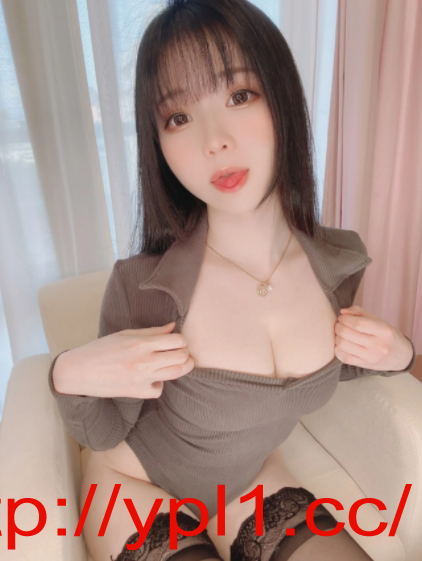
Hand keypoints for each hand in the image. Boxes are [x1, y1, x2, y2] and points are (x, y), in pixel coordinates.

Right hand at [52, 321, 194, 398]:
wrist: (80, 371)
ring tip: (176, 363)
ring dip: (181, 367)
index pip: (177, 340)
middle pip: (181, 358)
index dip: (181, 340)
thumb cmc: (101, 349)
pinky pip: (159, 389)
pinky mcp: (137, 392)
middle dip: (185, 353)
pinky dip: (159, 384)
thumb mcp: (126, 334)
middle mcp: (144, 361)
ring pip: (176, 373)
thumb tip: (173, 327)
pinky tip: (154, 378)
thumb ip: (152, 332)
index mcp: (141, 343)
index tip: (177, 341)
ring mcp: (142, 378)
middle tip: (180, 352)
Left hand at [334, 305, 412, 370]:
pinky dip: (337, 349)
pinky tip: (341, 344)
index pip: (358, 324)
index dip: (345, 319)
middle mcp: (378, 345)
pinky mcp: (364, 365)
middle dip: (338, 326)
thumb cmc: (387, 335)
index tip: (342, 317)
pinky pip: (343, 357)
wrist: (400, 357)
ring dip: (336, 337)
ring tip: (340, 334)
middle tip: (339, 324)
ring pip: (342, 344)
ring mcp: (371, 357)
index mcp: (384, 331)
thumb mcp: (378, 320)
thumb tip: (342, 312)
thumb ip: (359, 312)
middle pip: (346, 333)